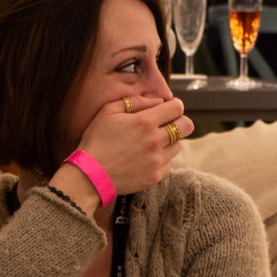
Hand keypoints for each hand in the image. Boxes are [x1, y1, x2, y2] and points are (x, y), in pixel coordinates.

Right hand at [74, 96, 193, 195]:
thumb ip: (136, 101)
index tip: (164, 110)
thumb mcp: (108, 111)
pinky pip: (169, 162)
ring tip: (150, 144)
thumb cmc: (96, 140)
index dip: (173, 106)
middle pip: (187, 126)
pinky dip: (161, 159)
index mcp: (145, 122)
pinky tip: (145, 158)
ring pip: (178, 145)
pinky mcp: (156, 176)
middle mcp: (155, 140)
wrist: (89, 175)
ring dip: (169, 142)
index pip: (178, 107)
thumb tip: (158, 101)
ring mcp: (157, 160)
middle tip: (165, 125)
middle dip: (179, 122)